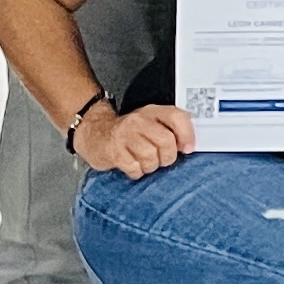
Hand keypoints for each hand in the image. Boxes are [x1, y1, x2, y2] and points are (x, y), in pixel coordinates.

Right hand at [76, 102, 193, 177]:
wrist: (94, 133)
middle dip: (167, 156)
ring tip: (144, 162)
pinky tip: (132, 165)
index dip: (187, 134)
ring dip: (150, 166)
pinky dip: (136, 171)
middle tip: (161, 159)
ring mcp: (124, 134)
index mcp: (153, 112)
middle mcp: (139, 120)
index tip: (188, 148)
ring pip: (150, 156)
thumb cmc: (128, 133)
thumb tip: (189, 146)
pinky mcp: (113, 150)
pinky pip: (134, 167)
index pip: (177, 117)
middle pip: (166, 141)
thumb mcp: (151, 124)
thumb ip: (171, 130)